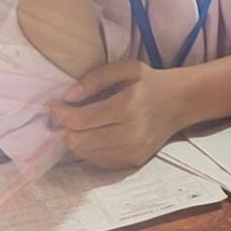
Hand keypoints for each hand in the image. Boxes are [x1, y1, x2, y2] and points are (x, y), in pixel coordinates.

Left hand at [46, 59, 182, 169]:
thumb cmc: (150, 82)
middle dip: (63, 128)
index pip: (81, 120)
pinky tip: (89, 134)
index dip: (60, 114)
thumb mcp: (126, 68)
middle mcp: (131, 135)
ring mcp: (133, 153)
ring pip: (86, 154)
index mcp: (128, 108)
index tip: (51, 104)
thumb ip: (95, 78)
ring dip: (74, 139)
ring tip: (75, 124)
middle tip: (60, 115)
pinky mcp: (133, 163)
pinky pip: (98, 161)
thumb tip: (68, 97)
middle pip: (80, 141)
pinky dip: (87, 149)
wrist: (180, 103)